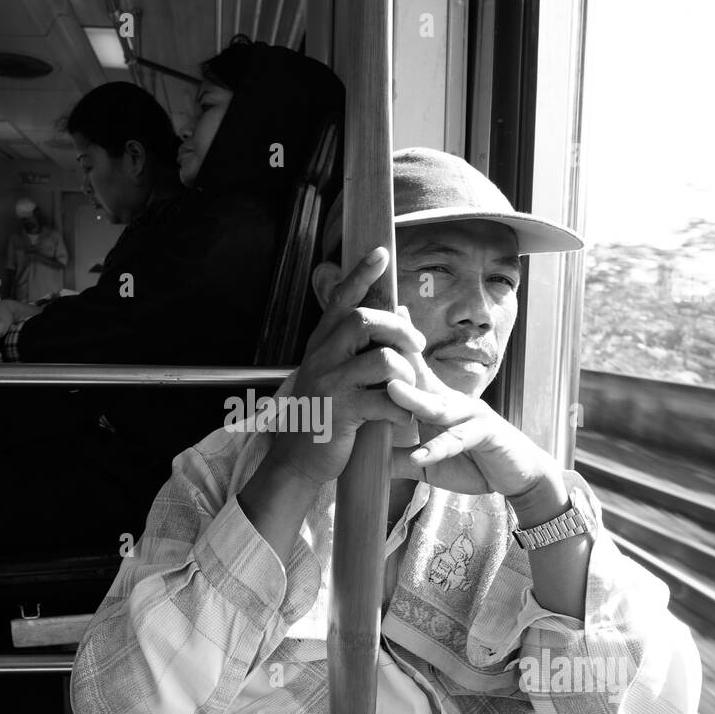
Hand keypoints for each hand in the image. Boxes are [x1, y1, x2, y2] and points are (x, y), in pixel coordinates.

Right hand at [265, 247, 423, 486]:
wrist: (297, 460)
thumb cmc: (322, 415)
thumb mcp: (335, 373)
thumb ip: (361, 345)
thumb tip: (400, 310)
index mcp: (321, 345)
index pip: (342, 300)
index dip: (361, 274)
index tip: (381, 253)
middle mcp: (321, 357)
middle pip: (366, 320)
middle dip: (401, 329)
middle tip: (417, 347)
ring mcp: (330, 383)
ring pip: (383, 359)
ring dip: (407, 373)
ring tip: (409, 390)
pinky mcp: (342, 411)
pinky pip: (386, 400)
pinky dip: (402, 409)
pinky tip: (401, 418)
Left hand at [385, 315, 555, 498]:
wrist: (519, 477)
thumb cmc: (475, 465)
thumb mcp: (430, 466)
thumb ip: (402, 460)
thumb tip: (370, 459)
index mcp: (440, 405)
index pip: (415, 375)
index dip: (396, 354)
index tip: (377, 328)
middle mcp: (455, 403)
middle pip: (424, 380)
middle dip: (401, 362)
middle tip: (375, 344)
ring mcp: (472, 415)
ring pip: (439, 406)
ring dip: (415, 399)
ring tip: (392, 390)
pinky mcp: (487, 434)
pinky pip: (459, 440)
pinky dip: (437, 449)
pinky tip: (418, 456)